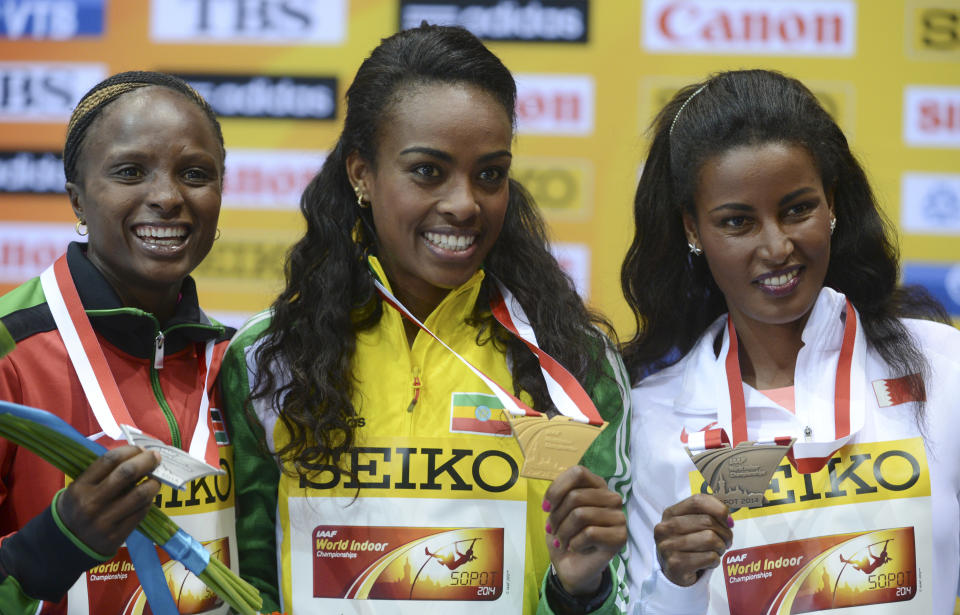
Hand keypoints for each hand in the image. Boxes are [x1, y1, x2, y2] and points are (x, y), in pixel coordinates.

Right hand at [56, 445, 161, 555]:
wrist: (66, 545)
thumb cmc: (78, 508)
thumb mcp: (80, 489)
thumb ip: (104, 474)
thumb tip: (137, 457)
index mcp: (80, 487)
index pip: (110, 460)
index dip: (131, 450)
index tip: (142, 449)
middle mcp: (91, 503)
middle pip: (127, 473)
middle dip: (147, 461)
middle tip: (156, 457)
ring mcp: (104, 521)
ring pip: (140, 494)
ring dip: (154, 483)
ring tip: (156, 479)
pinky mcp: (116, 535)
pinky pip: (141, 512)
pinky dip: (149, 501)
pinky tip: (148, 497)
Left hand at [543, 465, 625, 596]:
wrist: (572, 566)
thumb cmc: (565, 534)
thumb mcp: (557, 510)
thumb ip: (560, 495)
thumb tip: (553, 499)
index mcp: (597, 485)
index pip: (577, 472)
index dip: (557, 489)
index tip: (546, 507)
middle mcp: (611, 497)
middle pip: (575, 496)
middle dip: (556, 517)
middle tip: (552, 530)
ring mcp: (618, 516)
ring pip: (581, 515)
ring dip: (563, 532)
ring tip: (561, 541)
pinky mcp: (620, 536)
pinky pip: (590, 533)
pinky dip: (574, 543)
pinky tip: (575, 548)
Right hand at [654, 493, 732, 586]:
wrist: (674, 571)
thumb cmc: (688, 545)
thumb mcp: (691, 525)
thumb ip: (708, 515)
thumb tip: (728, 519)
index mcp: (670, 513)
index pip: (697, 501)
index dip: (718, 508)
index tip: (728, 519)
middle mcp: (665, 528)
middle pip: (707, 521)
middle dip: (724, 532)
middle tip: (726, 540)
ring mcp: (668, 547)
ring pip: (711, 539)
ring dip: (720, 547)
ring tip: (716, 551)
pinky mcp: (676, 565)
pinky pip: (710, 557)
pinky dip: (715, 561)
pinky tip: (708, 562)